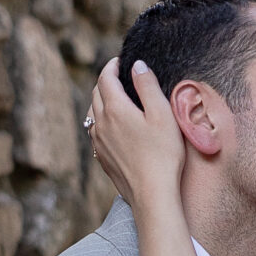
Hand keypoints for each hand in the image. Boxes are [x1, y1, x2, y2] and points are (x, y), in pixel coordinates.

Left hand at [88, 56, 185, 210]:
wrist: (153, 194)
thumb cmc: (163, 154)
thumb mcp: (162, 114)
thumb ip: (148, 86)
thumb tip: (137, 66)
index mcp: (115, 109)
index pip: (105, 78)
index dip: (112, 66)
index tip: (120, 61)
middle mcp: (101, 124)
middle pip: (96, 93)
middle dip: (105, 80)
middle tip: (118, 76)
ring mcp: (99, 143)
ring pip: (92, 113)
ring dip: (100, 101)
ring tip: (114, 98)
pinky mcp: (102, 158)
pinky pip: (95, 132)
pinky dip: (100, 121)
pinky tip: (111, 126)